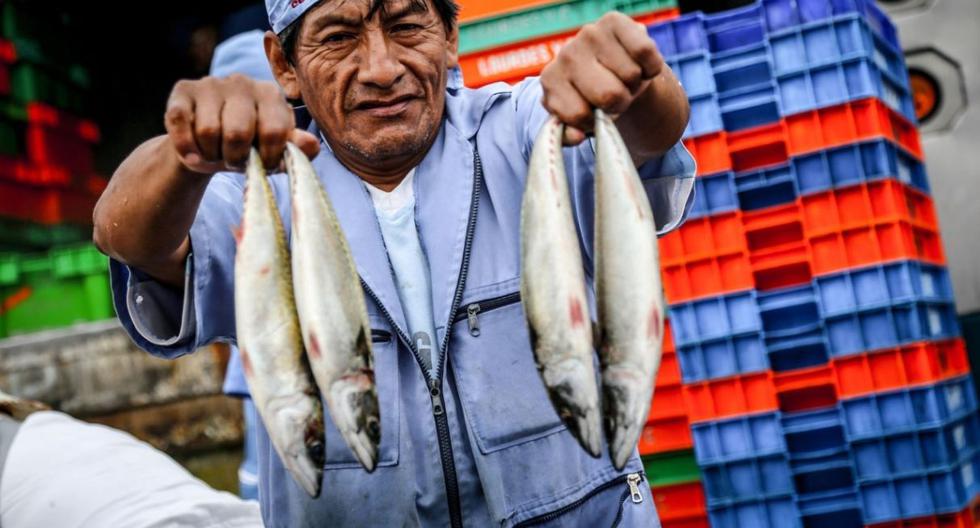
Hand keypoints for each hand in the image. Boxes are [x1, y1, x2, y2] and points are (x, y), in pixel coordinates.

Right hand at [164, 74, 319, 173]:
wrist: (208, 145)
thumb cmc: (249, 146)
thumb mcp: (275, 151)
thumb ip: (295, 149)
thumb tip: (311, 145)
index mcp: (271, 94)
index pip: (275, 131)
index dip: (269, 158)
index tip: (265, 165)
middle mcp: (242, 82)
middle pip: (238, 133)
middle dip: (236, 158)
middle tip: (236, 161)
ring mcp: (212, 83)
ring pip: (208, 131)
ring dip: (212, 154)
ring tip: (217, 153)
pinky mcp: (183, 90)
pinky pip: (181, 123)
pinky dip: (186, 148)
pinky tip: (194, 155)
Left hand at [540, 12, 665, 144]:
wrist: (614, 73)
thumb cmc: (593, 100)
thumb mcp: (578, 121)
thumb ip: (570, 134)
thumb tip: (577, 137)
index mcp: (551, 81)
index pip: (579, 116)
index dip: (593, 123)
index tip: (593, 113)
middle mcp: (566, 54)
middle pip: (609, 96)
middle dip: (618, 104)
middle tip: (613, 96)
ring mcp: (589, 35)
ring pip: (631, 76)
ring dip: (634, 85)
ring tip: (623, 79)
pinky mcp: (614, 22)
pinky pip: (645, 53)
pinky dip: (650, 67)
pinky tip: (637, 65)